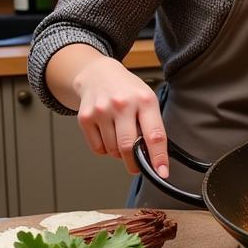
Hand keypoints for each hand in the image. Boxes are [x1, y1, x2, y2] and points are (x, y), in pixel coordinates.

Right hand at [71, 57, 167, 176]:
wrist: (98, 74)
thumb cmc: (128, 90)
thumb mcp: (147, 100)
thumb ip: (151, 125)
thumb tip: (153, 156)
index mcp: (145, 100)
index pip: (154, 134)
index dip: (158, 157)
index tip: (162, 173)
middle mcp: (123, 104)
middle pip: (128, 147)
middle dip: (134, 163)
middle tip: (137, 167)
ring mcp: (102, 110)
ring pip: (112, 150)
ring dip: (119, 153)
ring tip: (121, 138)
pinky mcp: (85, 117)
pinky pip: (97, 148)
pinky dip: (105, 149)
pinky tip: (108, 134)